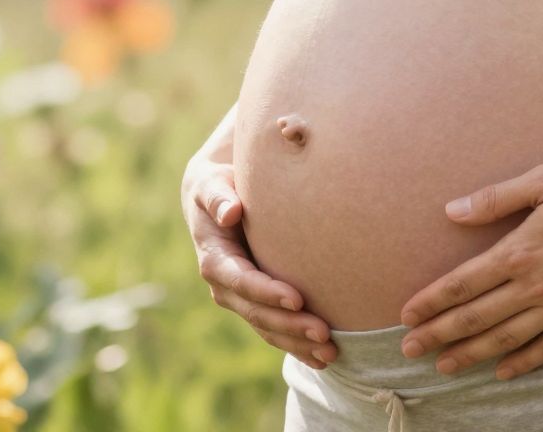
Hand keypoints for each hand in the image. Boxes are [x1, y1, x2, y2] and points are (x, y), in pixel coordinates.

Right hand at [181, 152, 338, 369]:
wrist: (216, 199)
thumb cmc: (218, 186)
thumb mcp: (211, 185)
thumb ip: (218, 196)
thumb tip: (230, 212)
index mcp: (215, 259)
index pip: (242, 281)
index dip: (267, 292)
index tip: (297, 299)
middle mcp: (225, 286)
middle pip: (258, 313)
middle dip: (290, 326)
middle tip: (324, 334)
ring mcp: (240, 299)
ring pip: (268, 328)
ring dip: (297, 343)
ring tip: (331, 353)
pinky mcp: (256, 303)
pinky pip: (275, 330)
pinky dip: (297, 345)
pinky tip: (323, 358)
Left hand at [398, 154, 542, 380]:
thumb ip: (497, 197)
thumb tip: (451, 211)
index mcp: (522, 248)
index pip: (463, 283)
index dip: (432, 301)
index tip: (406, 315)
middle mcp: (538, 284)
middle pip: (477, 318)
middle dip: (438, 336)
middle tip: (408, 351)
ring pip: (507, 339)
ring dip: (470, 355)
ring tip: (444, 367)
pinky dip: (522, 363)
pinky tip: (503, 372)